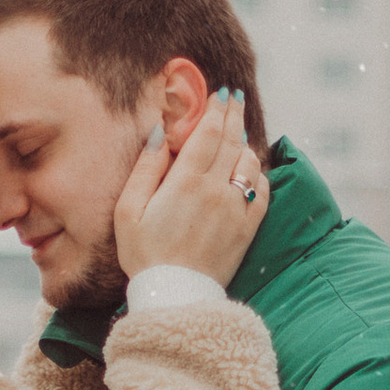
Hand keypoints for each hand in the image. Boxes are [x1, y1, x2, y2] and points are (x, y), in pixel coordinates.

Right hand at [114, 89, 268, 286]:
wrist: (176, 297)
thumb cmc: (145, 254)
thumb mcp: (129, 210)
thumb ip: (145, 168)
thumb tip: (158, 132)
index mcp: (185, 182)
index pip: (208, 133)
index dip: (215, 109)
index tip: (220, 92)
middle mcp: (216, 190)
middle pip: (231, 141)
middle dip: (233, 115)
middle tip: (235, 98)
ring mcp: (236, 209)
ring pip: (248, 162)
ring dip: (244, 143)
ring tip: (238, 133)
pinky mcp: (248, 228)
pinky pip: (261, 190)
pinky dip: (257, 174)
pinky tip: (248, 170)